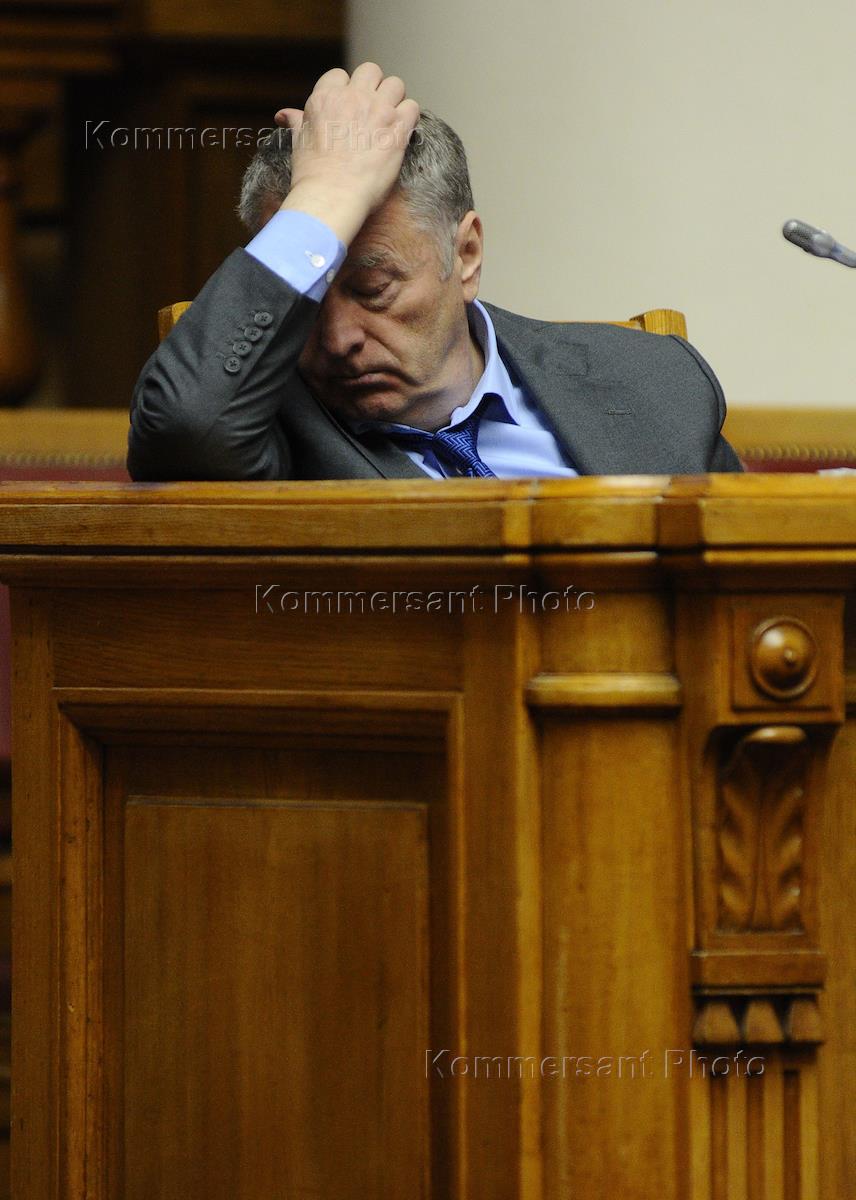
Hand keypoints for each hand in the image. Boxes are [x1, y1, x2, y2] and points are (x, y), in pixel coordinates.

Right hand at [274, 63, 419, 244]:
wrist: (332, 197)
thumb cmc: (313, 176)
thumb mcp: (299, 142)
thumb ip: (298, 122)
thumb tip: (284, 114)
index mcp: (325, 97)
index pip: (340, 75)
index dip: (346, 91)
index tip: (348, 109)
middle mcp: (352, 98)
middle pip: (371, 72)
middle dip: (373, 87)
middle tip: (373, 110)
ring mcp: (377, 111)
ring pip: (395, 84)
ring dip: (394, 99)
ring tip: (390, 119)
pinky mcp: (397, 129)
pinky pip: (412, 107)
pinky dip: (409, 117)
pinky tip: (401, 132)